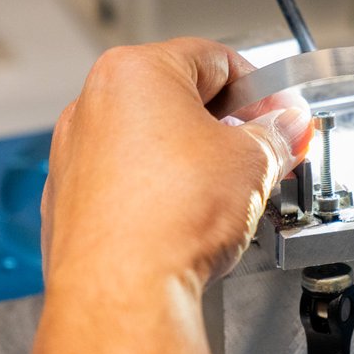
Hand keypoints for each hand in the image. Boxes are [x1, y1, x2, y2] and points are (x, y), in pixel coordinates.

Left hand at [33, 38, 304, 353]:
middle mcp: (92, 106)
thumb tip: (285, 129)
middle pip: (178, 99)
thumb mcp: (252, 162)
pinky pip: (124, 184)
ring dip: (193, 162)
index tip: (283, 117)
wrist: (122, 294)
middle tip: (263, 155)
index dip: (261, 90)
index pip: (215, 59)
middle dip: (227, 127)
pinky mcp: (68, 205)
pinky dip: (158, 194)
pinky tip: (187, 221)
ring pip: (148, 143)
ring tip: (228, 194)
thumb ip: (275, 135)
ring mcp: (74, 156)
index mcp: (134, 72)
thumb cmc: (169, 218)